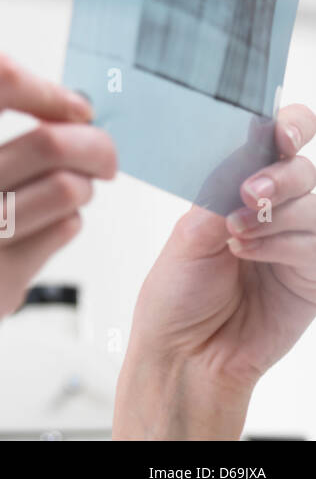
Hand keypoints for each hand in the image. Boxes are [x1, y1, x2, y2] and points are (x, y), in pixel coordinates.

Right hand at [0, 53, 116, 438]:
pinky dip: (72, 225)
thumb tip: (53, 111)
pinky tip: (51, 231)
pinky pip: (64, 233)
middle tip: (102, 157)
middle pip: (47, 140)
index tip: (68, 110)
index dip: (48, 90)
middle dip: (95, 145)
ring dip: (86, 189)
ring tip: (74, 196)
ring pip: (65, 189)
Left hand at [114, 104, 315, 439]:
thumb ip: (223, 193)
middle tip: (247, 193)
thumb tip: (249, 157)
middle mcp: (274, 212)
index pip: (281, 143)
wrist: (186, 351)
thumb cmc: (177, 293)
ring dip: (277, 217)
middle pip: (305, 172)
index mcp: (240, 188)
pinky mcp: (313, 277)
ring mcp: (298, 243)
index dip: (291, 127)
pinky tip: (251, 255)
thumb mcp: (189, 234)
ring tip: (236, 237)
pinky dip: (286, 245)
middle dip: (279, 177)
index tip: (280, 132)